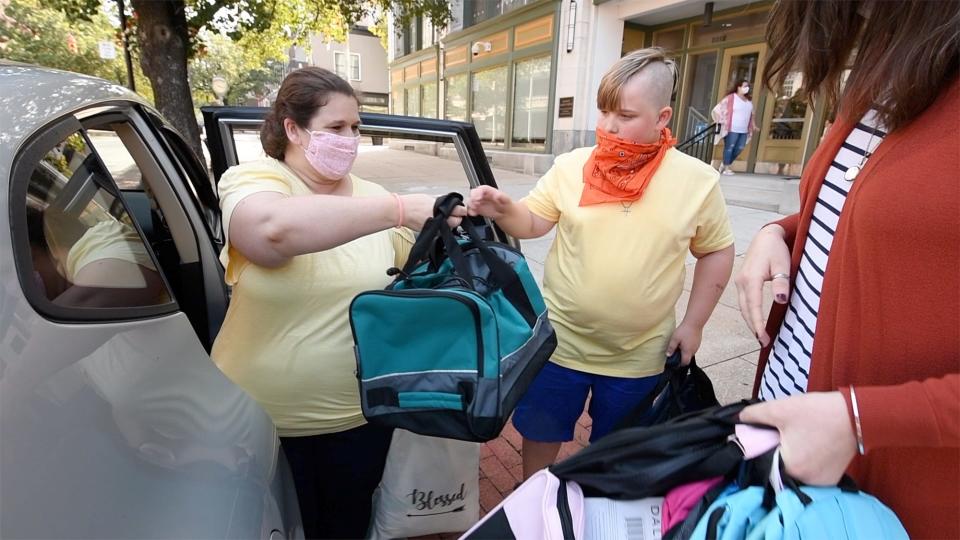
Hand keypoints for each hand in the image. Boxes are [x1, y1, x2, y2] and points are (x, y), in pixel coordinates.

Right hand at [400, 194, 465, 230]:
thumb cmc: (412, 203)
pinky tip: (438, 222)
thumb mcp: (429, 198)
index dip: (461, 209)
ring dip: (451, 223)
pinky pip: (441, 230)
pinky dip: (442, 226)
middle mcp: (439, 218)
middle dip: (458, 218)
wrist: (401, 211)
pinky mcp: (431, 232)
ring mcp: (435, 226)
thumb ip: (441, 202)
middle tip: (457, 214)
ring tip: (446, 218)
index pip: (458, 210)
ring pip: (450, 227)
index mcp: (439, 208)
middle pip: (457, 221)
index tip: (462, 209)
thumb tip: (449, 203)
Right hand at [467, 186, 513, 219]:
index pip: (481, 188)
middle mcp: (483, 195)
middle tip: (475, 203)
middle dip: (472, 198)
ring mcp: (479, 202)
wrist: (504, 212)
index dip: (478, 192)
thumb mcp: (506, 200)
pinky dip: (471, 211)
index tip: (477, 197)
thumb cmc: (505, 204)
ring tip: (474, 209)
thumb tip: (498, 195)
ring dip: (471, 205)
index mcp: (489, 191)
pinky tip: (474, 213)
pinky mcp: (477, 208)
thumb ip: (502, 197)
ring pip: (471, 201)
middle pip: (473, 194)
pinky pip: (471, 209)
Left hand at [666, 322, 701, 365]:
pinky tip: (684, 341)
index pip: (685, 362)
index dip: (680, 364)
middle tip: (675, 352)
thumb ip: (671, 348)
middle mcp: (694, 351)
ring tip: (679, 345)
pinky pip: (693, 348)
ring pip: (690, 352)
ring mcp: (697, 346)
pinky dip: (688, 347)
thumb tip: (668, 355)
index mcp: (687, 351)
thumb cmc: (684, 331)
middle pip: (688, 358)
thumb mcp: (675, 339)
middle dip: (682, 357)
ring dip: (685, 351)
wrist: (694, 322)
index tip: (675, 362)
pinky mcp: (698, 342)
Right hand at [734, 224, 790, 346]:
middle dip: (753, 327)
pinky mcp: (742, 283)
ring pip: (743, 307)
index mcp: (751, 278)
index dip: (758, 323)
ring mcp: (740, 283)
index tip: (763, 337)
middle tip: (764, 342)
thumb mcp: (782, 263)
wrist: (765, 237)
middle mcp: (741, 282)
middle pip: (746, 309)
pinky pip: (744, 302)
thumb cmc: (775, 250)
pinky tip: (756, 321)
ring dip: (751, 322)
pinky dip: (749, 314)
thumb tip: (780, 300)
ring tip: (760, 336)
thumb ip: (781, 282)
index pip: (754, 306)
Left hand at [739, 392, 857, 485]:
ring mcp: (820, 483)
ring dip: (789, 459)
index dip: (758, 449)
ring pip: (793, 472)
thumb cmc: (818, 412)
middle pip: (777, 469)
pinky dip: (804, 463)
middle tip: (781, 436)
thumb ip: (753, 415)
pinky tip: (808, 447)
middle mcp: (805, 481)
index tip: (761, 438)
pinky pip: (808, 474)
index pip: (761, 463)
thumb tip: (734, 419)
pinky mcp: (830, 480)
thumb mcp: (779, 409)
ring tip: (796, 440)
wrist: (856, 415)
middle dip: (774, 453)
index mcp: (790, 467)